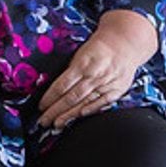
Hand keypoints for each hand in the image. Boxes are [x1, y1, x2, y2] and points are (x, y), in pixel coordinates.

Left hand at [37, 10, 157, 128]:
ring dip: (69, 115)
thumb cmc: (99, 47)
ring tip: (57, 124)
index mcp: (82, 64)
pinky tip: (78, 117)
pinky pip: (101, 103)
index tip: (41, 106)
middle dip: (55, 111)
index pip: (62, 85)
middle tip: (44, 120)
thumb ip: (70, 70)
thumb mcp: (80, 53)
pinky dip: (89, 111)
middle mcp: (94, 75)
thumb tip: (53, 87)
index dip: (50, 98)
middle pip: (71, 97)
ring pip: (84, 103)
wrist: (124, 43)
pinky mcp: (116, 90)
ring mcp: (106, 84)